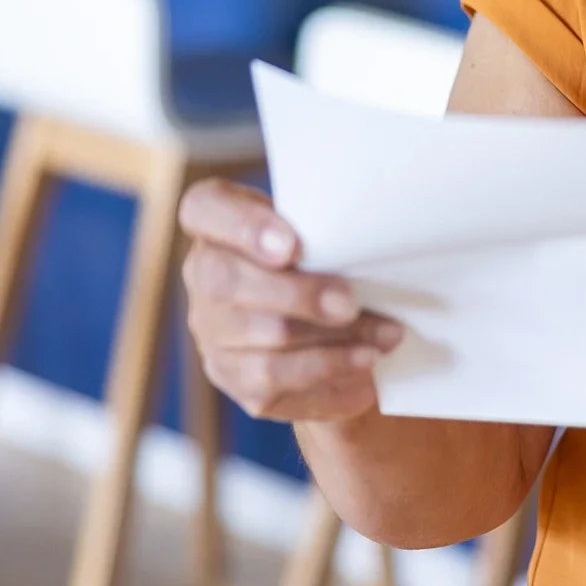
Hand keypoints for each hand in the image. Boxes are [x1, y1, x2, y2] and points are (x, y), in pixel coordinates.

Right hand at [178, 177, 403, 420]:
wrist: (328, 318)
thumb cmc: (326, 256)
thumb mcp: (324, 229)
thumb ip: (327, 229)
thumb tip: (368, 247)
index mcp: (217, 220)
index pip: (202, 208)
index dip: (243, 226)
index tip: (292, 245)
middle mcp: (202, 274)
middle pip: (225, 281)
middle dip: (297, 294)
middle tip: (349, 304)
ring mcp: (211, 329)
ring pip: (260, 336)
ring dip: (330, 338)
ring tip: (384, 334)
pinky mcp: (231, 375)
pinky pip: (273, 377)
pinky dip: (328, 368)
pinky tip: (366, 360)